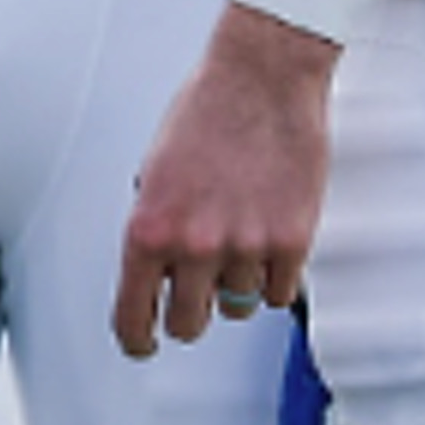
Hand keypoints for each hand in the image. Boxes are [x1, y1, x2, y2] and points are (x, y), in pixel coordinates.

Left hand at [114, 4, 336, 359]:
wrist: (260, 79)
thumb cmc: (205, 112)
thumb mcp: (155, 168)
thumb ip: (155, 223)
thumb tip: (155, 269)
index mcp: (149, 226)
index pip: (133, 313)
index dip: (136, 338)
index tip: (142, 344)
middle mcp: (194, 245)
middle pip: (188, 325)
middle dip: (188, 313)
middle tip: (194, 292)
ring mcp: (245, 248)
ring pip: (236, 307)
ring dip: (234, 283)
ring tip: (236, 233)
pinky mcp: (291, 245)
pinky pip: (279, 294)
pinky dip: (273, 276)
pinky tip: (266, 237)